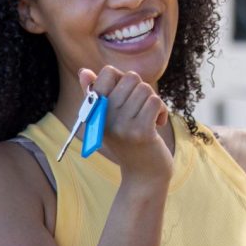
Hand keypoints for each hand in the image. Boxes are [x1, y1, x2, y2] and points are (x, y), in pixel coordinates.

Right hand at [78, 66, 172, 183]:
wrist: (144, 174)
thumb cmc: (128, 139)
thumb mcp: (109, 117)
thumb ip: (98, 93)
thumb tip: (84, 71)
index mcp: (95, 110)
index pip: (108, 72)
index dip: (123, 79)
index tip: (126, 96)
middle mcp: (105, 118)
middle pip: (132, 77)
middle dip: (141, 90)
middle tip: (139, 111)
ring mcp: (122, 126)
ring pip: (146, 89)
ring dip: (153, 102)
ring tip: (148, 119)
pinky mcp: (141, 133)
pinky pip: (156, 102)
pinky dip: (162, 111)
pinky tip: (157, 124)